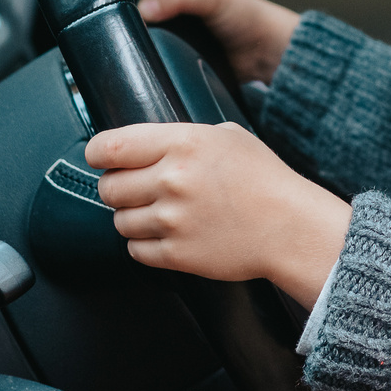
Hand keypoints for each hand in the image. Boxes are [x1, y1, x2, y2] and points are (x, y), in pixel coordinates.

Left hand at [89, 121, 349, 305]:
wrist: (291, 227)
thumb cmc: (264, 179)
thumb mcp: (226, 136)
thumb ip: (182, 136)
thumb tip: (144, 144)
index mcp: (182, 144)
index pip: (109, 146)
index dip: (99, 153)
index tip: (104, 159)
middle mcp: (172, 180)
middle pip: (108, 187)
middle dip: (120, 188)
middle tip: (139, 189)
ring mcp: (172, 220)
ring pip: (119, 220)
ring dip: (134, 217)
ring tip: (161, 214)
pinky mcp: (176, 254)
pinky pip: (135, 250)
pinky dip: (146, 244)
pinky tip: (169, 234)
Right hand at [137, 0, 300, 84]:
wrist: (267, 53)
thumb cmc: (246, 15)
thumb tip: (144, 7)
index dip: (127, 1)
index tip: (115, 13)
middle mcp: (171, 13)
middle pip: (140, 22)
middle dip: (134, 30)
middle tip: (127, 38)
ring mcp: (174, 39)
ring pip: (147, 45)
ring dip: (145, 51)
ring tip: (138, 54)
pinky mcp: (179, 62)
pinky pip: (160, 65)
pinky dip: (157, 67)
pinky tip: (153, 69)